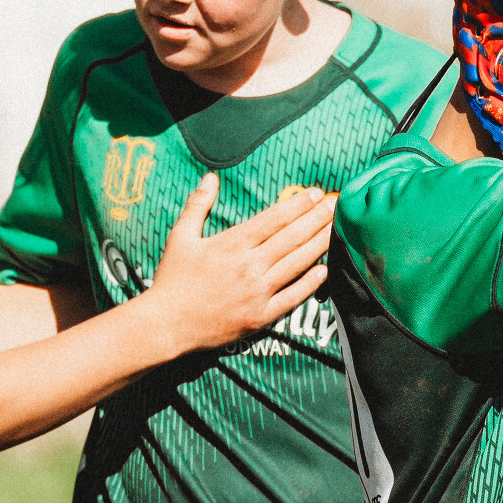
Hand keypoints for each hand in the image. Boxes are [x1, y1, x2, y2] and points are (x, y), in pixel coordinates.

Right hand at [139, 176, 333, 356]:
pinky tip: (324, 269)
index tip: (315, 193)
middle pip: (292, 237)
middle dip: (316, 218)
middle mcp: (250, 266)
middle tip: (336, 204)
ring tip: (335, 229)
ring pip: (297, 263)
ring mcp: (258, 292)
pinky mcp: (262, 316)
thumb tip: (211, 177)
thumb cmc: (171, 280)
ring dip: (319, 244)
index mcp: (232, 244)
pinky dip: (311, 282)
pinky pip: (293, 296)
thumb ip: (198, 205)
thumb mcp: (180, 237)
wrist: (166, 325)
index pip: (274, 219)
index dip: (297, 204)